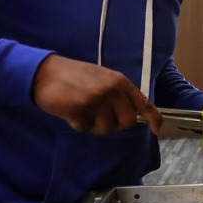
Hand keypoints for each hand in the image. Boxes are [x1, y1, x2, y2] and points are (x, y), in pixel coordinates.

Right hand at [32, 55, 161, 134]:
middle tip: (98, 118)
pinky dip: (78, 124)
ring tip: (82, 111)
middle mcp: (112, 89)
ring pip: (107, 128)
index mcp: (119, 81)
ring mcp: (98, 98)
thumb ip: (116, 94)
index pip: (142, 101)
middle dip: (114, 125)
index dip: (153, 117)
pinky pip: (86, 128)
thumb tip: (130, 114)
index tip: (157, 129)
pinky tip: (70, 111)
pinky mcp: (82, 107)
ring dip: (93, 125)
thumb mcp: (101, 79)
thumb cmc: (72, 77)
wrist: (44, 73)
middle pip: (126, 121)